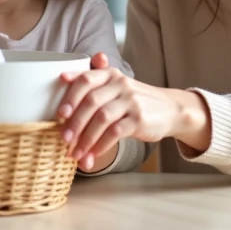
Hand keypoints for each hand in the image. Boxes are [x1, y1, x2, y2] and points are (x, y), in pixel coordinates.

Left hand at [57, 54, 210, 167]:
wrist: (170, 109)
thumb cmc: (134, 100)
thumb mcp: (116, 85)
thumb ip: (92, 81)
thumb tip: (63, 76)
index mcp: (110, 75)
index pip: (86, 79)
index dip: (71, 96)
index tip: (60, 113)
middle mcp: (120, 84)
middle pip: (92, 101)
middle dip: (75, 122)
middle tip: (64, 139)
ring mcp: (131, 101)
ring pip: (102, 119)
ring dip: (85, 138)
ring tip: (76, 153)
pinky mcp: (139, 119)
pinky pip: (115, 133)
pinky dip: (101, 145)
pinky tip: (93, 154)